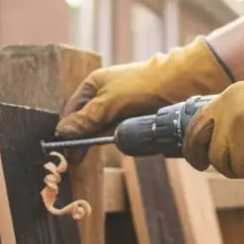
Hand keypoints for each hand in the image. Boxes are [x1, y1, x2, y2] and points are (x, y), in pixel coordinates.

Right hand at [56, 37, 234, 140]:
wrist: (182, 83)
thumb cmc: (142, 86)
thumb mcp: (108, 103)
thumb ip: (85, 119)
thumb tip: (61, 132)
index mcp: (92, 86)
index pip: (71, 113)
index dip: (67, 132)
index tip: (66, 152)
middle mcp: (103, 96)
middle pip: (85, 124)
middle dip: (83, 139)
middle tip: (78, 159)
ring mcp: (119, 108)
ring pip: (103, 131)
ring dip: (102, 139)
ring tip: (103, 145)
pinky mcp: (134, 117)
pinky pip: (120, 133)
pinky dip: (119, 138)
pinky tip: (121, 140)